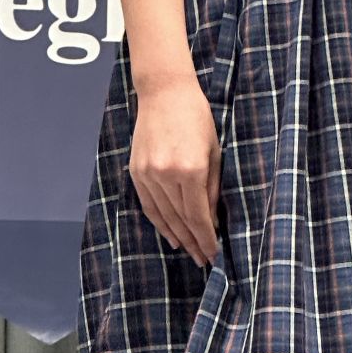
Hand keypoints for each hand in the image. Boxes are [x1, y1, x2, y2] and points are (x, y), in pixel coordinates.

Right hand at [128, 76, 221, 268]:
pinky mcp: (136, 171)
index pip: (199, 214)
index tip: (214, 253)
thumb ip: (213, 187)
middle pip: (181, 219)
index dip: (206, 237)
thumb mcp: (215, 151)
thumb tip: (213, 219)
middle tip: (204, 260)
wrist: (164, 92)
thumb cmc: (197, 118)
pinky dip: (159, 222)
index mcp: (192, 168)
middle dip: (194, 242)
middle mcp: (167, 174)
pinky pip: (148, 204)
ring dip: (177, 236)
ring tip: (188, 251)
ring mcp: (148, 174)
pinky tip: (169, 234)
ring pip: (163, 215)